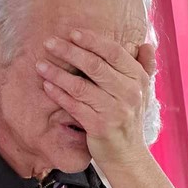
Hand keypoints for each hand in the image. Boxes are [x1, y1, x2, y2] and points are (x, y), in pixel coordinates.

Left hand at [36, 29, 153, 167]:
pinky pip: (74, 106)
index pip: (114, 53)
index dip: (92, 41)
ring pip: (81, 86)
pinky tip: (46, 85)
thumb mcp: (143, 92)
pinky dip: (58, 94)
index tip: (72, 33)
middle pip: (95, 66)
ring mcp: (114, 110)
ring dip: (58, 73)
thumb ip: (144, 67)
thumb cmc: (130, 118)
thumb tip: (146, 44)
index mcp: (138, 79)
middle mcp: (129, 93)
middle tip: (49, 42)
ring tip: (40, 64)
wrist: (127, 154)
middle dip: (69, 52)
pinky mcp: (99, 126)